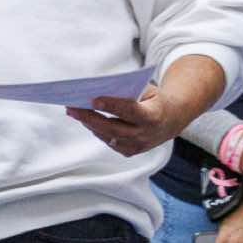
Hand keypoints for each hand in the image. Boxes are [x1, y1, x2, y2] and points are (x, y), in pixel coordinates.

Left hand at [66, 83, 185, 157]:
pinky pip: (109, 141)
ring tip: (73, 111)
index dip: (111, 106)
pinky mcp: (129, 152)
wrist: (171, 121)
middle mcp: (145, 135)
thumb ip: (127, 92)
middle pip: (112, 127)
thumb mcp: (147, 90)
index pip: (129, 111)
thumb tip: (98, 91)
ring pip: (107, 136)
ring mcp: (137, 146)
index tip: (93, 99)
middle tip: (71, 107)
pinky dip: (96, 130)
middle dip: (89, 117)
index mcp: (152, 116)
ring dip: (89, 123)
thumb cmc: (154, 100)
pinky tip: (85, 120)